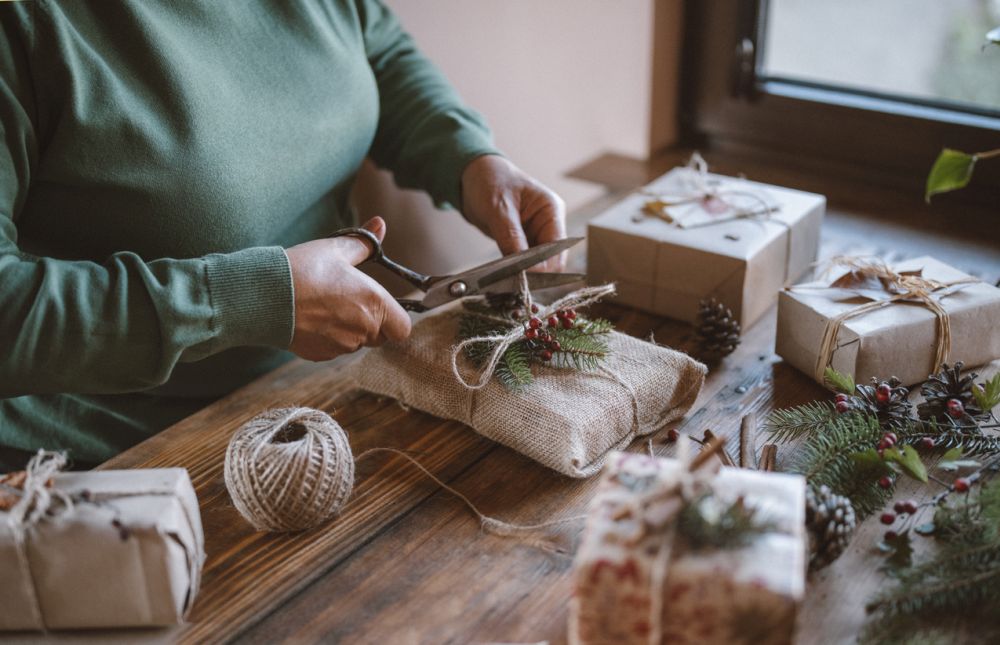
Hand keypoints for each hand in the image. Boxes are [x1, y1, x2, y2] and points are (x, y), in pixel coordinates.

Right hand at [285, 217, 410, 360]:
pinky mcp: (322, 355)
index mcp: (375, 302)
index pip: (402, 328)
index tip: (381, 308)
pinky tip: (312, 319)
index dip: (395, 320)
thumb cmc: (304, 270)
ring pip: (355, 342)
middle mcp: (363, 328)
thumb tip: (380, 224)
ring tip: (324, 307)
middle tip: (348, 302)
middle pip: (379, 336)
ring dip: (348, 330)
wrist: (266, 295)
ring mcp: (342, 345)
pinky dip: (328, 338)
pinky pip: (334, 349)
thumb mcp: (336, 249)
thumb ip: (364, 242)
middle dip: (370, 323)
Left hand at [461, 155, 566, 270]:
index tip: (523, 277)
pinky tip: (501, 275)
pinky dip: (513, 271)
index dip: (543, 266)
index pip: (557, 248)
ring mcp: (535, 235)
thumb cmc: (489, 181)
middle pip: (550, 260)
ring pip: (536, 265)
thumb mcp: (499, 208)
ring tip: (504, 280)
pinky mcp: (521, 243)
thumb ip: (511, 237)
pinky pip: (522, 263)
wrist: (472, 176)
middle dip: (533, 272)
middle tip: (512, 283)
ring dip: (522, 273)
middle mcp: (548, 224)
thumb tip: (520, 268)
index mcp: (551, 210)